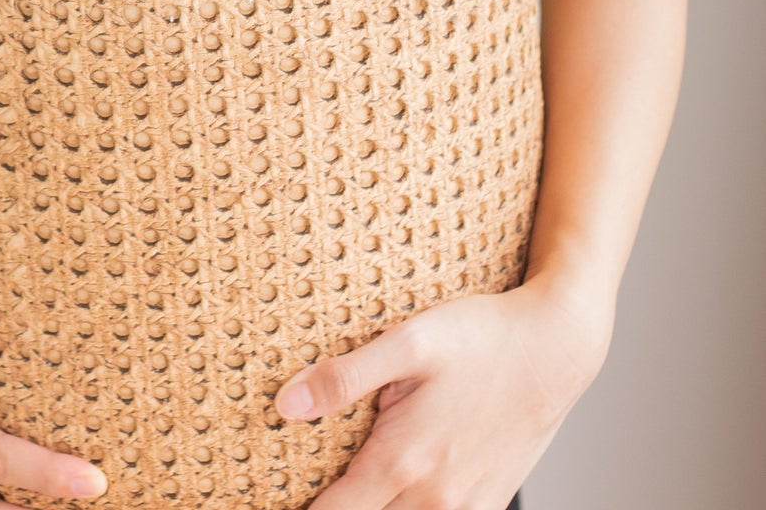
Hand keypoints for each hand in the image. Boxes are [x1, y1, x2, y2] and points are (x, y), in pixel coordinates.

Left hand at [272, 275, 611, 507]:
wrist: (557, 348)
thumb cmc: (482, 338)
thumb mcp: (409, 341)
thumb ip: (344, 377)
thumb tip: (285, 405)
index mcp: (404, 463)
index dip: (299, 508)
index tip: (273, 495)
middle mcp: (435, 499)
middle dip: (337, 506)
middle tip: (313, 482)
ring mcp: (465, 507)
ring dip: (375, 507)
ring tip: (351, 485)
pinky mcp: (489, 502)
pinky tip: (400, 487)